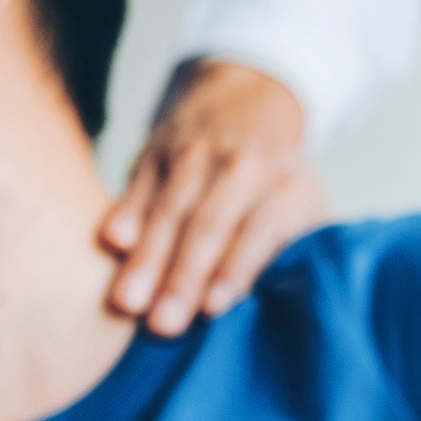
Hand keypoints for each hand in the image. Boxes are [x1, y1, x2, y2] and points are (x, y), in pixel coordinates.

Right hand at [101, 61, 329, 334]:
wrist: (251, 96)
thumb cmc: (282, 179)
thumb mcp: (308, 206)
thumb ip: (304, 250)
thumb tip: (298, 308)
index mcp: (285, 187)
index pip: (259, 231)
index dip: (236, 269)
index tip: (213, 309)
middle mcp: (242, 167)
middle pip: (209, 225)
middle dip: (183, 277)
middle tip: (162, 324)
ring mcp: (196, 155)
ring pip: (170, 209)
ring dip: (148, 258)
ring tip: (127, 302)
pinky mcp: (157, 150)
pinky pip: (140, 185)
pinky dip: (126, 212)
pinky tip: (112, 243)